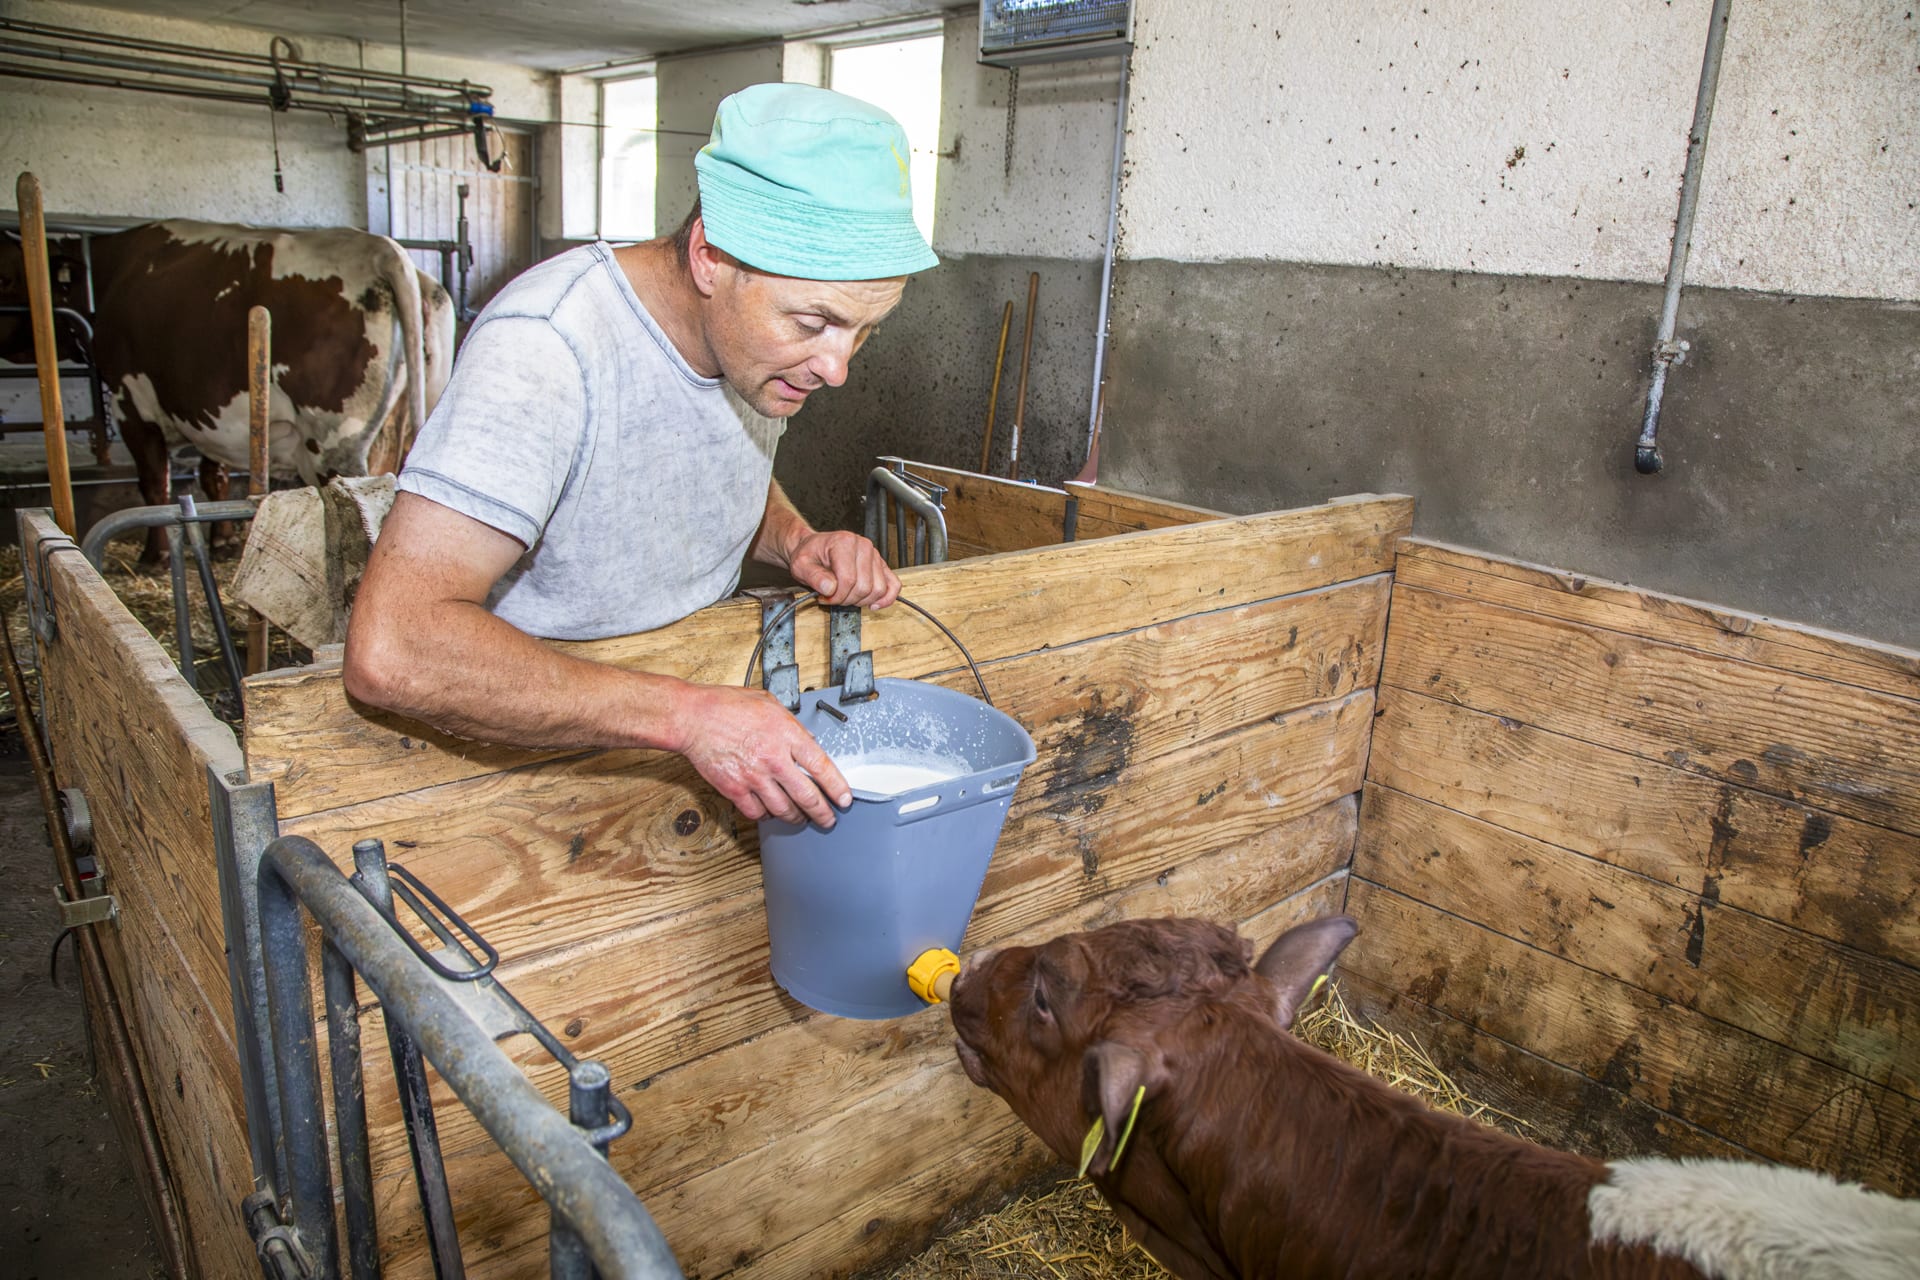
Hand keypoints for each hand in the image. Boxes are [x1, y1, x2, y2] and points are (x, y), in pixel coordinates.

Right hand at [672, 684, 852, 827]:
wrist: (693, 717)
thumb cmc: (726, 706)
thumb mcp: (769, 704)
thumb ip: (792, 725)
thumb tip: (808, 742)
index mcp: (786, 735)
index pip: (822, 767)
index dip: (837, 787)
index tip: (844, 798)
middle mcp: (773, 759)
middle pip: (807, 796)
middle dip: (823, 813)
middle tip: (828, 819)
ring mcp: (753, 777)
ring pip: (784, 810)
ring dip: (796, 818)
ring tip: (801, 818)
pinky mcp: (734, 789)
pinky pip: (756, 812)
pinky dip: (766, 815)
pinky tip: (770, 811)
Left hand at [785, 530, 900, 608]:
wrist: (814, 548)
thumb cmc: (809, 555)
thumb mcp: (801, 565)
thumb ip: (813, 576)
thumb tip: (830, 589)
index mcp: (844, 543)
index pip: (848, 579)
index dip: (836, 596)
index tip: (824, 598)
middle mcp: (863, 546)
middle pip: (865, 587)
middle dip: (847, 599)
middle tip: (833, 598)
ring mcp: (875, 555)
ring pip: (878, 589)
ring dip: (862, 601)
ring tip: (847, 596)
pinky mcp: (881, 565)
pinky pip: (893, 585)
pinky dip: (886, 598)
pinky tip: (873, 604)